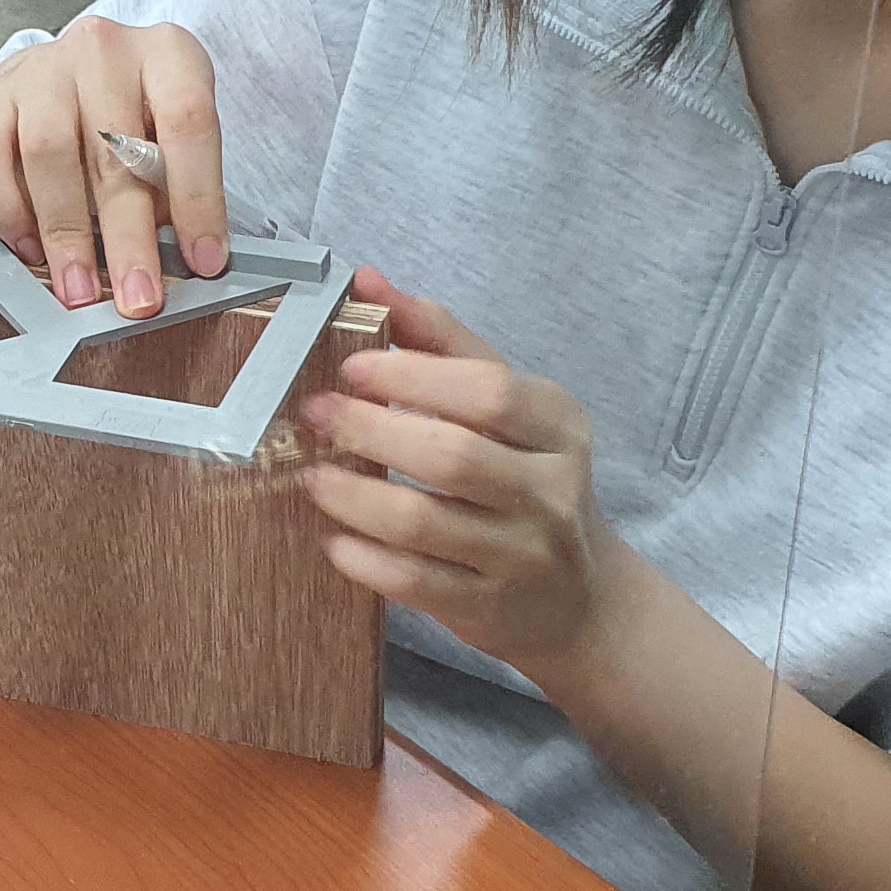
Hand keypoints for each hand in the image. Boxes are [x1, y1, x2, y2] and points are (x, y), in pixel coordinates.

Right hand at [0, 16, 231, 319]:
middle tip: (137, 298)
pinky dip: (9, 212)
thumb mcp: (170, 140)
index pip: (189, 123)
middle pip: (117, 150)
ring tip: (80, 289)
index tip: (203, 262)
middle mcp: (104, 51)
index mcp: (168, 53)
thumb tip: (183, 266)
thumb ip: (177, 192)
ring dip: (67, 233)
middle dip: (129, 238)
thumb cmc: (128, 120)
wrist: (56, 82)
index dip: (199, 199)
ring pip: (50, 153)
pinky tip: (30, 249)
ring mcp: (43, 69)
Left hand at [299, 271, 617, 677]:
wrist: (580, 600)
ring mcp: (522, 555)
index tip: (352, 365)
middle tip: (315, 414)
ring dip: (355, 495)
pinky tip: (335, 540)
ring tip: (311, 476)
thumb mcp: (510, 410)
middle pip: (453, 454)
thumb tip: (370, 281)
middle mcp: (550, 490)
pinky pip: (415, 582)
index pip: (490, 390)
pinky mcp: (489, 608)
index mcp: (559, 426)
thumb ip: (444, 342)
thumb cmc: (529, 482)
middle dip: (371, 429)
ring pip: (425, 521)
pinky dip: (366, 559)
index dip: (413, 374)